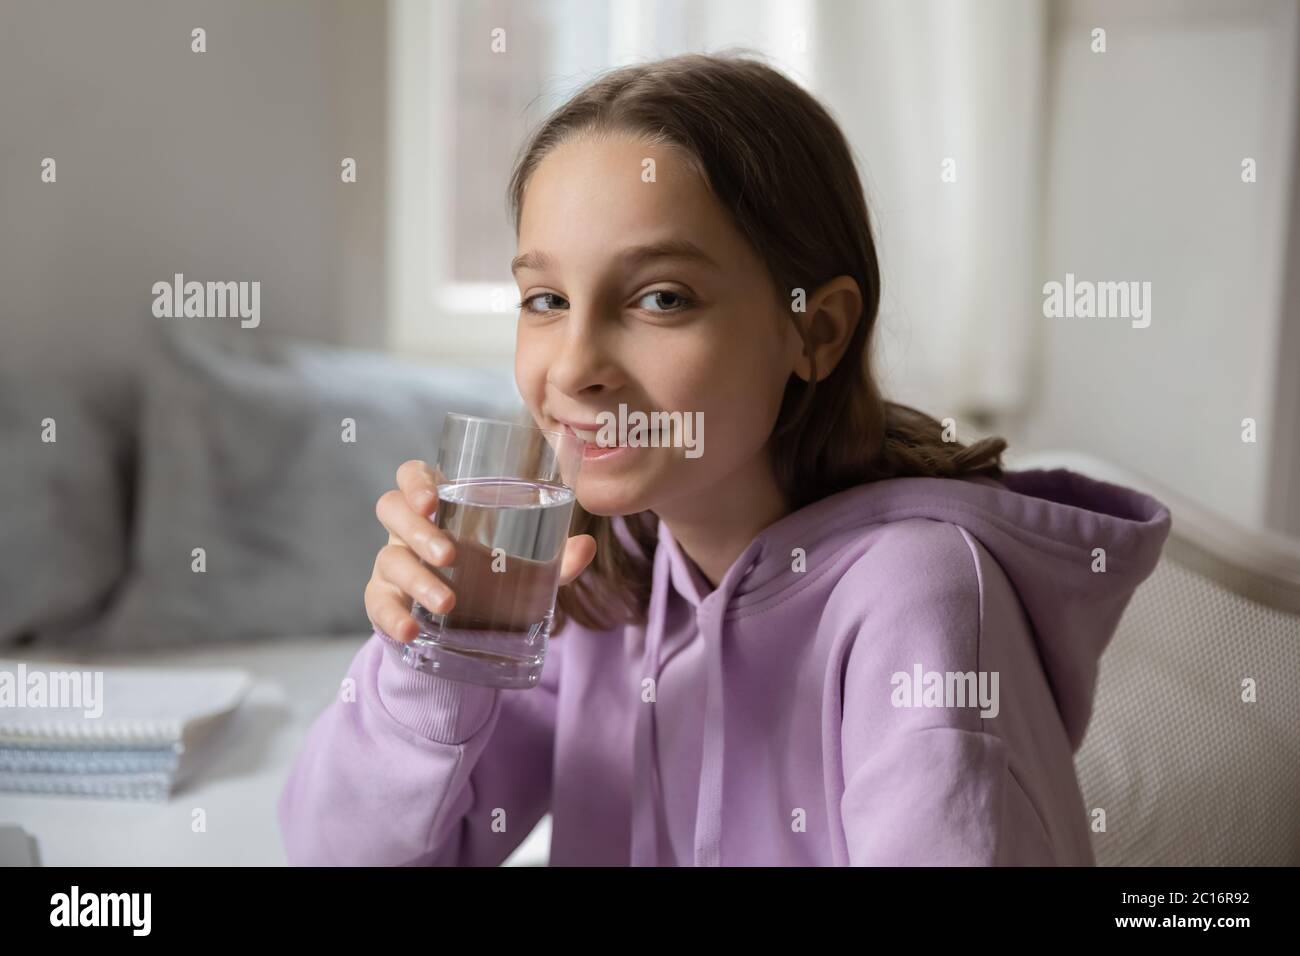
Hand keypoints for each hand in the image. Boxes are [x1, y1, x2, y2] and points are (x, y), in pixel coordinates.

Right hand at [364, 459, 597, 642]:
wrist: (470, 635)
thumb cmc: (494, 582)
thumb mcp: (528, 570)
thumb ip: (556, 560)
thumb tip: (586, 546)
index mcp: (440, 507)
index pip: (412, 476)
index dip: (414, 482)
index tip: (434, 500)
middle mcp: (409, 529)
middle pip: (391, 509)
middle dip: (418, 530)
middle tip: (450, 554)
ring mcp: (393, 564)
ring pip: (389, 559)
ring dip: (417, 579)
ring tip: (449, 601)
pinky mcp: (384, 601)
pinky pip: (376, 604)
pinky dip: (392, 616)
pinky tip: (411, 629)